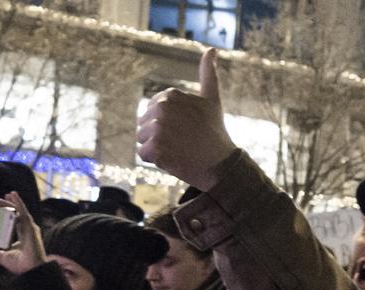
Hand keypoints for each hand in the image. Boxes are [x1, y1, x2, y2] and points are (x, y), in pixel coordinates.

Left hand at [0, 191, 46, 274]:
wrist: (31, 270)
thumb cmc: (21, 265)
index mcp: (20, 234)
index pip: (10, 218)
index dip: (0, 210)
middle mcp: (25, 228)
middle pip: (12, 211)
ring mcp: (29, 227)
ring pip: (16, 209)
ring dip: (4, 201)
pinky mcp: (30, 227)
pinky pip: (23, 212)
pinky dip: (18, 202)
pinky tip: (12, 195)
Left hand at [136, 48, 235, 190]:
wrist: (222, 164)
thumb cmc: (216, 134)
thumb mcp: (212, 100)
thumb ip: (208, 74)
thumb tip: (211, 50)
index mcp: (170, 95)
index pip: (152, 112)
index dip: (168, 124)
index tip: (187, 130)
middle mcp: (162, 108)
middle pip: (144, 125)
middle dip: (160, 136)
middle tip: (184, 142)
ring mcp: (158, 128)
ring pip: (142, 140)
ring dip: (157, 149)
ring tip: (179, 151)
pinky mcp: (156, 148)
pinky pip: (144, 154)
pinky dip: (156, 161)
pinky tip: (174, 159)